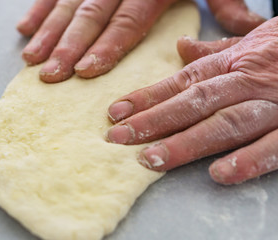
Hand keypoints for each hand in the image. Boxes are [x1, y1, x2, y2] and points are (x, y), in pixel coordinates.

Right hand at [17, 0, 264, 82]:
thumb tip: (244, 26)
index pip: (126, 23)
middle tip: (50, 76)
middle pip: (89, 16)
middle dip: (67, 48)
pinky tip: (25, 28)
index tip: (84, 72)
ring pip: (67, 4)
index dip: (104, 48)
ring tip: (32, 60)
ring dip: (47, 33)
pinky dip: (38, 8)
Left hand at [106, 17, 277, 184]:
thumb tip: (180, 46)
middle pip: (193, 103)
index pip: (180, 82)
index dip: (146, 97)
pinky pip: (273, 147)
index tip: (116, 113)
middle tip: (119, 138)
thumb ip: (213, 49)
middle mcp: (245, 83)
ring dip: (187, 144)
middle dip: (154, 122)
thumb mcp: (247, 44)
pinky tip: (218, 174)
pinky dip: (247, 160)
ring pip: (225, 124)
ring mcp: (271, 105)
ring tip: (152, 160)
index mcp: (229, 65)